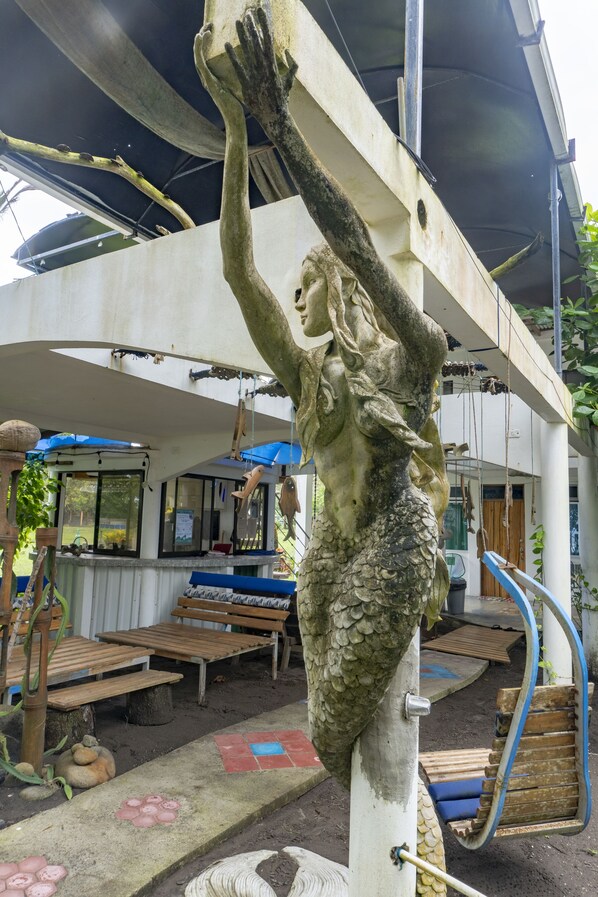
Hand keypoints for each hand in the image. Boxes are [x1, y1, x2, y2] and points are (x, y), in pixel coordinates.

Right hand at [194, 23, 243, 123]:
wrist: (235, 121)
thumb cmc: (239, 107)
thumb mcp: (236, 87)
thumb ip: (234, 77)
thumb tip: (243, 65)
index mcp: (212, 80)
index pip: (205, 58)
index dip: (206, 44)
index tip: (211, 31)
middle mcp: (207, 79)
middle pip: (199, 55)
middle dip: (202, 39)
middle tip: (208, 25)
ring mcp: (207, 81)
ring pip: (197, 56)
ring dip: (199, 40)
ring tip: (203, 28)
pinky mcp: (209, 82)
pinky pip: (201, 62)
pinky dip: (199, 48)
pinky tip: (201, 36)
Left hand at [225, 6, 297, 131]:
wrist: (275, 119)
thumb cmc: (282, 102)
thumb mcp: (289, 82)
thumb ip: (291, 66)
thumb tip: (287, 52)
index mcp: (274, 66)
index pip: (268, 40)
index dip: (264, 25)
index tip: (260, 13)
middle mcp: (265, 69)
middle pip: (258, 43)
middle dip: (253, 27)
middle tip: (247, 12)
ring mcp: (256, 77)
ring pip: (248, 52)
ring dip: (242, 36)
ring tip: (237, 21)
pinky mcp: (247, 86)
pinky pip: (239, 69)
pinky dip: (233, 56)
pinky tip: (227, 44)